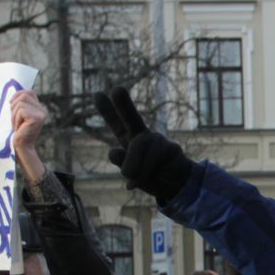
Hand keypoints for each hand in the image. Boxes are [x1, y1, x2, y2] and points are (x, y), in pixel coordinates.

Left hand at [10, 89, 49, 184]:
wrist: (21, 146)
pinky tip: (19, 127)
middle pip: (24, 95)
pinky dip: (16, 119)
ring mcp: (41, 114)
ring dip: (14, 114)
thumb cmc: (17, 130)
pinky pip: (21, 111)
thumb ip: (20, 104)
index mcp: (39, 108)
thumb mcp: (18, 114)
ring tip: (17, 124)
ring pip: (21, 103)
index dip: (18, 95)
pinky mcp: (37, 118)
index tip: (12, 105)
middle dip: (14, 106)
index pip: (29, 92)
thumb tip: (15, 92)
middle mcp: (43, 110)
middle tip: (14, 119)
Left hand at [94, 87, 195, 202]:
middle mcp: (143, 136)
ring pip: (139, 146)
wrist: (178, 185)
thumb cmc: (152, 177)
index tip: (96, 94)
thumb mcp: (132, 173)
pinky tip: (140, 182)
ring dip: (133, 166)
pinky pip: (153, 159)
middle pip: (132, 119)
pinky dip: (144, 174)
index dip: (107, 110)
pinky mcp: (172, 148)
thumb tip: (114, 151)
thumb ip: (122, 161)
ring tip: (132, 178)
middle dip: (123, 105)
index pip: (116, 123)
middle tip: (117, 89)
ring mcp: (158, 140)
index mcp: (129, 139)